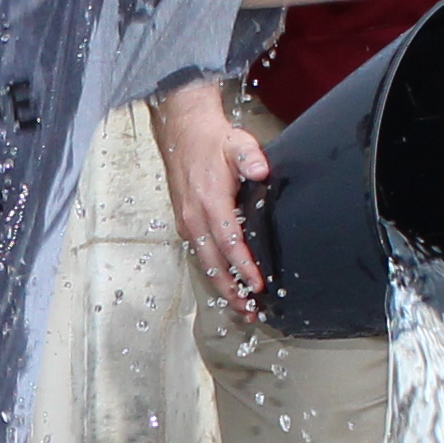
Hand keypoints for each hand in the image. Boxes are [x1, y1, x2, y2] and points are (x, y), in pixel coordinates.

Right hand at [152, 82, 268, 314]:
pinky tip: (226, 282)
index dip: (244, 267)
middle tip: (249, 310)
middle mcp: (194, 218)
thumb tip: (262, 171)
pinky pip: (200, 254)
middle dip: (231, 290)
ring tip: (239, 305)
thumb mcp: (236, 142)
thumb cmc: (211, 141)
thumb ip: (251, 157)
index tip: (257, 285)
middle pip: (213, 264)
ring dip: (221, 286)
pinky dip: (214, 272)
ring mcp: (187, 223)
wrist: (181, 132)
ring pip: (205, 263)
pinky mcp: (185, 224)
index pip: (229, 243)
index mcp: (209, 202)